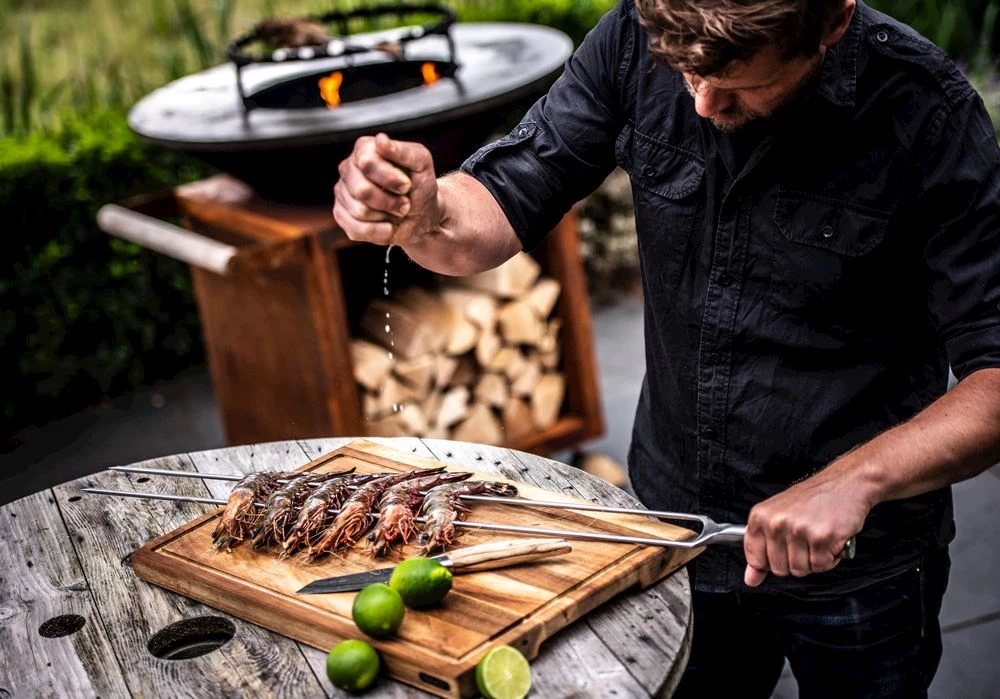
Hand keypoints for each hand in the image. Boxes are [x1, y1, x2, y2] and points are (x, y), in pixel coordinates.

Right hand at [333, 133, 441, 245]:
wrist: (422, 215)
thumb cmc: (420, 186)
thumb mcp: (422, 164)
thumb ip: (403, 151)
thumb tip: (380, 140)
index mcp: (364, 149)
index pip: (367, 163)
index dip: (390, 178)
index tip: (407, 185)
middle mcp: (348, 168)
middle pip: (362, 190)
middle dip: (390, 201)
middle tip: (404, 202)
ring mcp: (342, 192)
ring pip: (360, 211)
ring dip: (387, 216)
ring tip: (396, 211)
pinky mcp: (341, 215)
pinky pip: (356, 230)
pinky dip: (380, 231)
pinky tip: (387, 225)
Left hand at [743, 470, 868, 586]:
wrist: (846, 484)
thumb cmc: (813, 499)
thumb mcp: (779, 517)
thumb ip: (761, 548)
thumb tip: (751, 578)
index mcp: (760, 517)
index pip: (754, 558)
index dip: (770, 561)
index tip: (781, 550)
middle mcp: (776, 523)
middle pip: (779, 569)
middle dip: (795, 561)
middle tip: (804, 540)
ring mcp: (798, 530)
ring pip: (800, 570)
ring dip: (813, 559)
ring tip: (817, 537)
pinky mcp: (822, 537)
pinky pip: (821, 566)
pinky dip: (829, 558)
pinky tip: (830, 539)